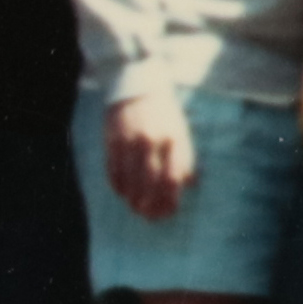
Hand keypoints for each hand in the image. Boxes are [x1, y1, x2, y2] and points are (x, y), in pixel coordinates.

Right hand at [106, 88, 194, 221]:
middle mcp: (152, 143)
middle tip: (150, 216)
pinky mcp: (112, 141)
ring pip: (130, 181)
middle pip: (150, 184)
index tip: (169, 211)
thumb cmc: (164, 114)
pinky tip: (123, 193)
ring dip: (133, 200)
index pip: (172, 179)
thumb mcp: (181, 132)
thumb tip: (189, 185)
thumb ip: (184, 158)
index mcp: (173, 141)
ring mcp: (130, 142)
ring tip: (136, 209)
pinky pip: (114, 172)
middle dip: (151, 205)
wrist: (139, 87)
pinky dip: (118, 187)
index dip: (170, 200)